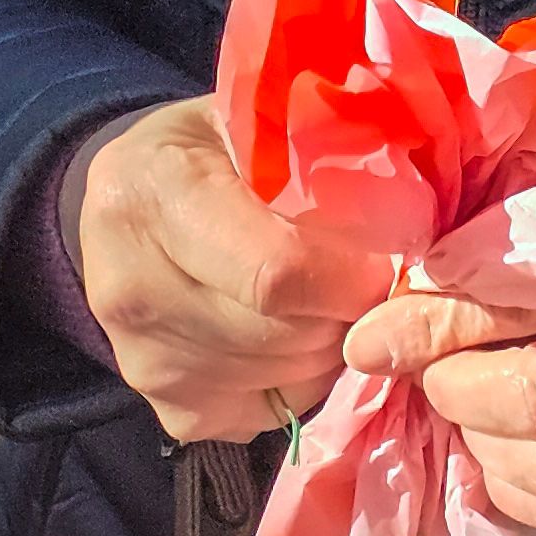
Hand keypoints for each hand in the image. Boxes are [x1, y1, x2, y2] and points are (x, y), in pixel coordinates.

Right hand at [64, 99, 393, 444]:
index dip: (349, 277)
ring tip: (322, 298)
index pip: (277, 273)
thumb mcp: (255, 122)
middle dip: (345, 312)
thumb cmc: (209, 150)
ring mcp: (143, 360)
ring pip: (288, 375)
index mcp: (155, 195)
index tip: (384, 261)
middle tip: (360, 279)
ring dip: (328, 344)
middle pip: (287, 333)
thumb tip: (408, 215)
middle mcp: (131, 287)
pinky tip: (290, 333)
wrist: (128, 200)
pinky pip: (274, 413)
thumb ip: (320, 155)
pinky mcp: (167, 409)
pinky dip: (303, 379)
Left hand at [341, 152, 535, 535]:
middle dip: (454, 393)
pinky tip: (498, 470)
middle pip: (533, 407)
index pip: (519, 305)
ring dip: (484, 452)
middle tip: (422, 372)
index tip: (374, 333)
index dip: (429, 323)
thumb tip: (425, 261)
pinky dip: (527, 505)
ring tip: (463, 413)